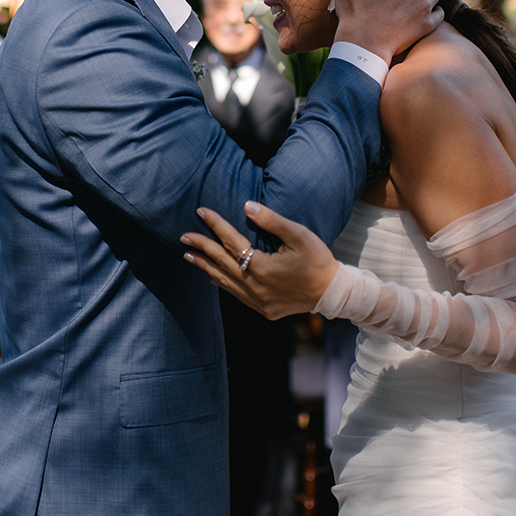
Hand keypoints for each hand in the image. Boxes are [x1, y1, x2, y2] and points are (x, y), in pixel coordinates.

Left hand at [182, 201, 339, 319]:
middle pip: (222, 262)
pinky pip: (236, 294)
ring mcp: (258, 301)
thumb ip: (271, 221)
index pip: (232, 241)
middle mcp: (255, 286)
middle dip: (201, 247)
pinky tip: (213, 275)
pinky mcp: (263, 309)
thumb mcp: (298, 235)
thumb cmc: (317, 260)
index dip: (215, 225)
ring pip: (225, 281)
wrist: (332, 293)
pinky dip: (222, 282)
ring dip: (206, 266)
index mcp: (262, 267)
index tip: (201, 212)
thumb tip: (246, 206)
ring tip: (189, 256)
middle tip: (183, 237)